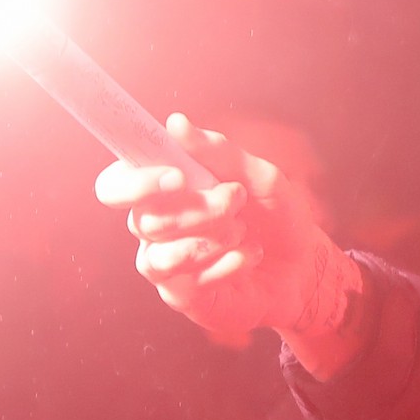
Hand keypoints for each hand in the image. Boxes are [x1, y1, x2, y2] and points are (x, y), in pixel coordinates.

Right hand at [97, 117, 366, 378]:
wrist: (303, 266)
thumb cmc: (274, 216)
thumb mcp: (259, 176)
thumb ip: (218, 151)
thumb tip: (175, 123)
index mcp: (162, 190)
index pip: (116, 184)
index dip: (136, 182)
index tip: (178, 177)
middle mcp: (153, 226)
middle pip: (143, 220)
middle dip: (197, 210)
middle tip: (236, 200)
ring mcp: (164, 265)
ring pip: (161, 255)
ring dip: (211, 239)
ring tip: (243, 233)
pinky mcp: (182, 296)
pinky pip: (188, 281)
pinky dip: (226, 264)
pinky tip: (248, 256)